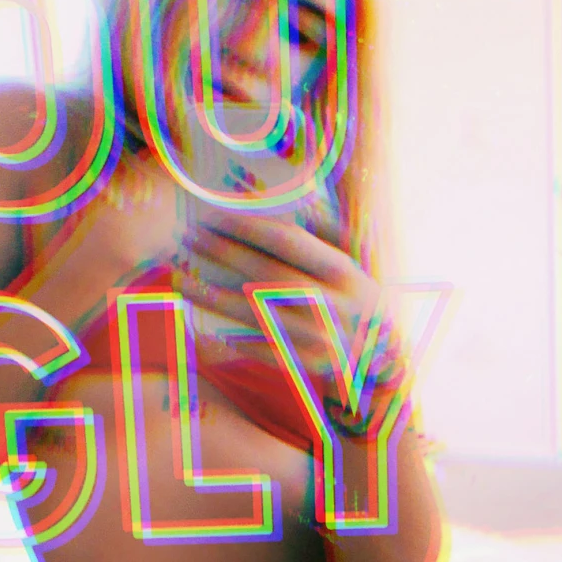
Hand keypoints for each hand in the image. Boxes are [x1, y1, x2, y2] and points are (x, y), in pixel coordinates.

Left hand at [174, 213, 408, 428]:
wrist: (382, 359)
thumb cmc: (352, 299)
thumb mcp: (348, 263)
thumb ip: (322, 232)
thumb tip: (285, 197)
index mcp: (342, 271)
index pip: (288, 242)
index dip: (247, 228)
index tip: (212, 216)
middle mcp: (331, 303)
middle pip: (265, 275)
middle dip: (222, 256)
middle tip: (186, 240)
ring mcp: (320, 337)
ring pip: (256, 315)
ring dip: (213, 297)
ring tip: (179, 281)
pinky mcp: (309, 365)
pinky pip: (260, 351)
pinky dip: (230, 340)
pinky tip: (200, 325)